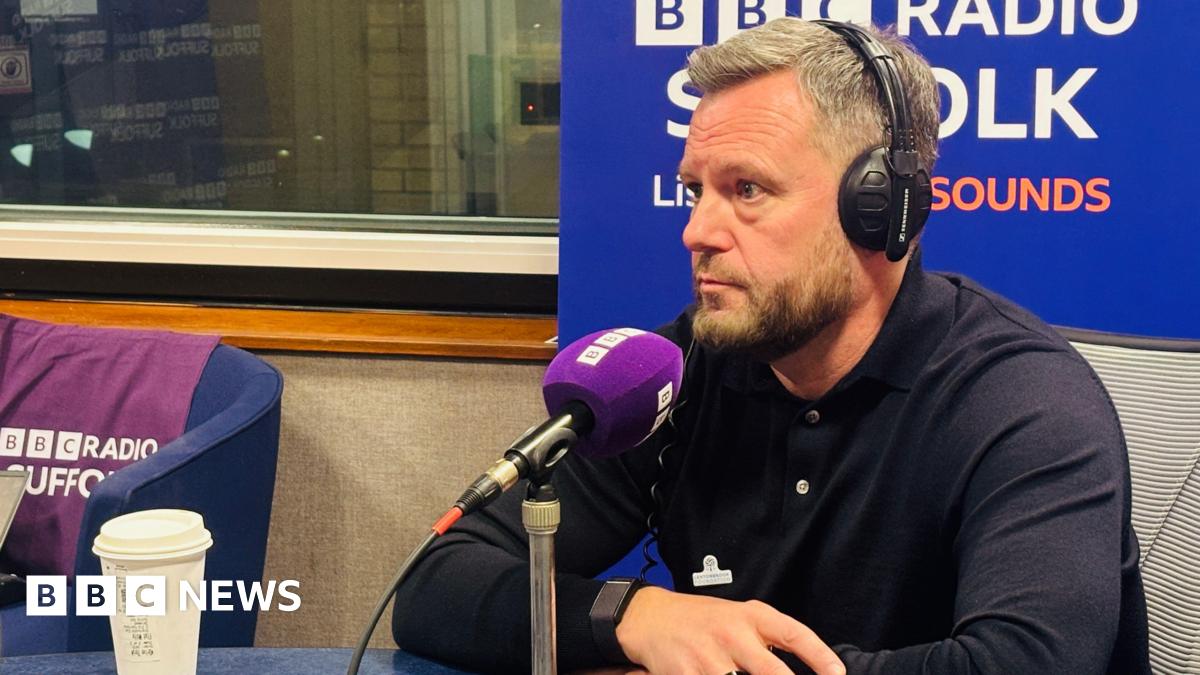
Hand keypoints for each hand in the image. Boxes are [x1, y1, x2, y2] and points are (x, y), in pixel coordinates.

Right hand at [614, 586, 844, 674]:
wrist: (649, 618)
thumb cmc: (702, 621)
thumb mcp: (738, 616)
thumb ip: (770, 637)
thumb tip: (811, 666)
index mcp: (750, 616)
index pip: (794, 634)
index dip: (821, 657)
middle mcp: (732, 634)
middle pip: (774, 673)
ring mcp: (708, 657)